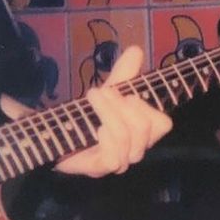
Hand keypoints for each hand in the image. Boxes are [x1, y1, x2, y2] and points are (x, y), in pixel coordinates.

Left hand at [55, 46, 171, 176]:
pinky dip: (105, 137)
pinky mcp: (101, 169)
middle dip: (122, 105)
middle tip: (102, 91)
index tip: (127, 95)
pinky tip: (95, 129)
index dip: (147, 107)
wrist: (56, 135)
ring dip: (108, 114)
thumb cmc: (89, 115)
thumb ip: (124, 73)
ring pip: (127, 138)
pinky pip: (114, 157)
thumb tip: (136, 49)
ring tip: (92, 99)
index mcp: (144, 132)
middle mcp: (136, 148)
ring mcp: (120, 161)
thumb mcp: (108, 91)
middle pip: (145, 128)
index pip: (163, 124)